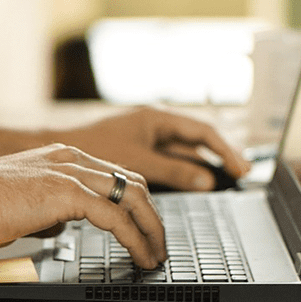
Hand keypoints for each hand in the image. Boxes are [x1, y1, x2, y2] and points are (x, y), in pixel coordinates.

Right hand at [0, 144, 165, 267]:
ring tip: (155, 254)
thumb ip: (50, 207)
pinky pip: (114, 216)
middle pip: (133, 182)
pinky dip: (134, 238)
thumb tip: (62, 225)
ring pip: (132, 196)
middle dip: (153, 216)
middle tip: (159, 244)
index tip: (147, 227)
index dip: (138, 202)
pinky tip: (140, 255)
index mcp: (62, 155)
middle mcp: (72, 157)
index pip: (117, 174)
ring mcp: (70, 172)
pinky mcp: (65, 193)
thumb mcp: (24, 200)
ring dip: (151, 229)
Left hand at [57, 107, 250, 191]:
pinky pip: (170, 161)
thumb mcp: (138, 162)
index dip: (225, 150)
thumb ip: (174, 172)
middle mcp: (155, 125)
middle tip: (244, 173)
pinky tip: (197, 183)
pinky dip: (186, 172)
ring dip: (205, 164)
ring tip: (227, 178)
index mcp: (156, 118)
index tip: (241, 168)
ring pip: (184, 152)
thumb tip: (207, 180)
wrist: (56, 152)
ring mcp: (147, 139)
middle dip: (221, 155)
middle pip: (198, 140)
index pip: (202, 131)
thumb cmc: (90, 148)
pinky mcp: (139, 153)